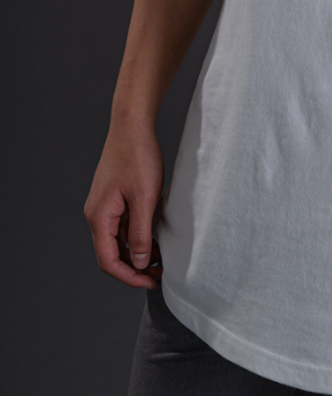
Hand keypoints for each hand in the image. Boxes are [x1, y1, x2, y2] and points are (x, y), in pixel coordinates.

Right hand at [83, 121, 164, 288]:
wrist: (132, 124)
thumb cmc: (137, 156)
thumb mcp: (144, 198)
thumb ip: (139, 233)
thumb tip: (137, 262)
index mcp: (99, 216)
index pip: (109, 261)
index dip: (129, 277)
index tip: (150, 282)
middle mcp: (96, 213)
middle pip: (111, 253)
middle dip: (134, 266)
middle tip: (158, 272)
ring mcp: (104, 205)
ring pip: (118, 239)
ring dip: (137, 250)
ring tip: (160, 254)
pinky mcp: (113, 197)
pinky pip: (122, 224)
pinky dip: (137, 233)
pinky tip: (154, 233)